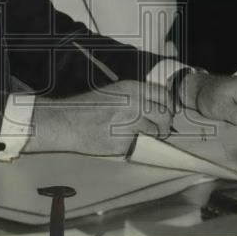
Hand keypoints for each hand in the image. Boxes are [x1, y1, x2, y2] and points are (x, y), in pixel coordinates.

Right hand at [24, 81, 172, 155]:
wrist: (67, 121)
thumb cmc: (88, 106)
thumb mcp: (115, 91)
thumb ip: (136, 96)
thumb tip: (155, 106)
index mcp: (133, 89)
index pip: (164, 96)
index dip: (169, 105)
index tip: (168, 111)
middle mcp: (135, 105)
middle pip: (164, 116)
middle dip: (165, 124)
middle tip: (160, 129)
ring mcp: (131, 125)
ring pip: (154, 133)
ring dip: (151, 136)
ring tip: (138, 136)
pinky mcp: (124, 143)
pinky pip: (138, 146)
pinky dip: (134, 145)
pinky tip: (121, 141)